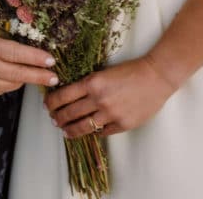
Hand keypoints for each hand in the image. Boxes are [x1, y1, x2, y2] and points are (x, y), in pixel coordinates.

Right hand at [0, 15, 58, 95]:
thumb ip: (2, 28)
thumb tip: (24, 29)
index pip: (17, 53)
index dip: (36, 58)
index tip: (51, 60)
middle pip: (18, 75)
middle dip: (39, 77)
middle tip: (54, 78)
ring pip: (10, 85)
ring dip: (24, 81)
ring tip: (34, 75)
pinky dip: (8, 85)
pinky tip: (13, 78)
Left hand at [44, 56, 175, 137]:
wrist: (156, 77)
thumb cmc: (131, 70)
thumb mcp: (104, 72)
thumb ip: (89, 84)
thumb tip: (71, 94)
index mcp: (92, 82)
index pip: (63, 96)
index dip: (52, 103)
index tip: (47, 105)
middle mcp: (99, 100)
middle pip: (70, 113)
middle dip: (58, 118)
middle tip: (53, 120)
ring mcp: (110, 114)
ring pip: (82, 127)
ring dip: (70, 130)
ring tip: (64, 131)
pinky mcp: (122, 125)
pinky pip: (101, 133)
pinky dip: (93, 132)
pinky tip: (89, 131)